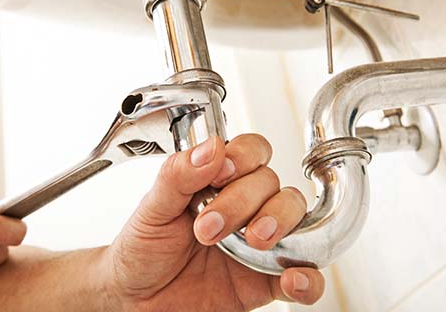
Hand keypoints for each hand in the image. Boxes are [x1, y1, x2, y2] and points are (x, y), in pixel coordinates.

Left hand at [107, 134, 323, 310]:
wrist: (136, 301)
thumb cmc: (143, 251)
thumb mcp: (152, 209)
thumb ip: (178, 176)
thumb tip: (210, 148)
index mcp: (217, 182)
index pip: (251, 152)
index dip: (244, 157)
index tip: (222, 174)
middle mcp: (244, 207)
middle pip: (271, 183)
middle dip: (244, 201)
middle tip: (210, 226)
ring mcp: (258, 243)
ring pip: (295, 217)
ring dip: (279, 223)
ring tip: (254, 241)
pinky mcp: (266, 281)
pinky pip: (305, 277)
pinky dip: (309, 278)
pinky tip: (292, 278)